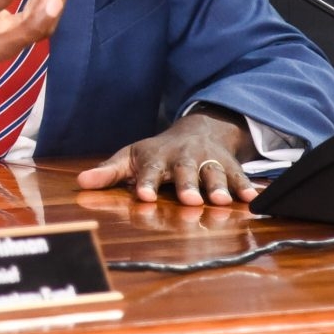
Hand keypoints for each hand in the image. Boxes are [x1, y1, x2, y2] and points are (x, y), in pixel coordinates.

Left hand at [74, 108, 258, 206]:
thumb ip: (108, 172)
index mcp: (157, 157)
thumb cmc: (156, 153)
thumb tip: (81, 182)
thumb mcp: (130, 157)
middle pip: (186, 171)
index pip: (148, 170)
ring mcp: (208, 160)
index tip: (142, 196)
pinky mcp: (229, 165)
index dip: (146, 183)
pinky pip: (239, 176)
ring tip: (220, 201)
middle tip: (189, 200)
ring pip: (214, 173)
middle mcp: (184, 158)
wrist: (196, 131)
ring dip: (218, 186)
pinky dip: (245, 186)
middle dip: (187, 185)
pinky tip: (252, 199)